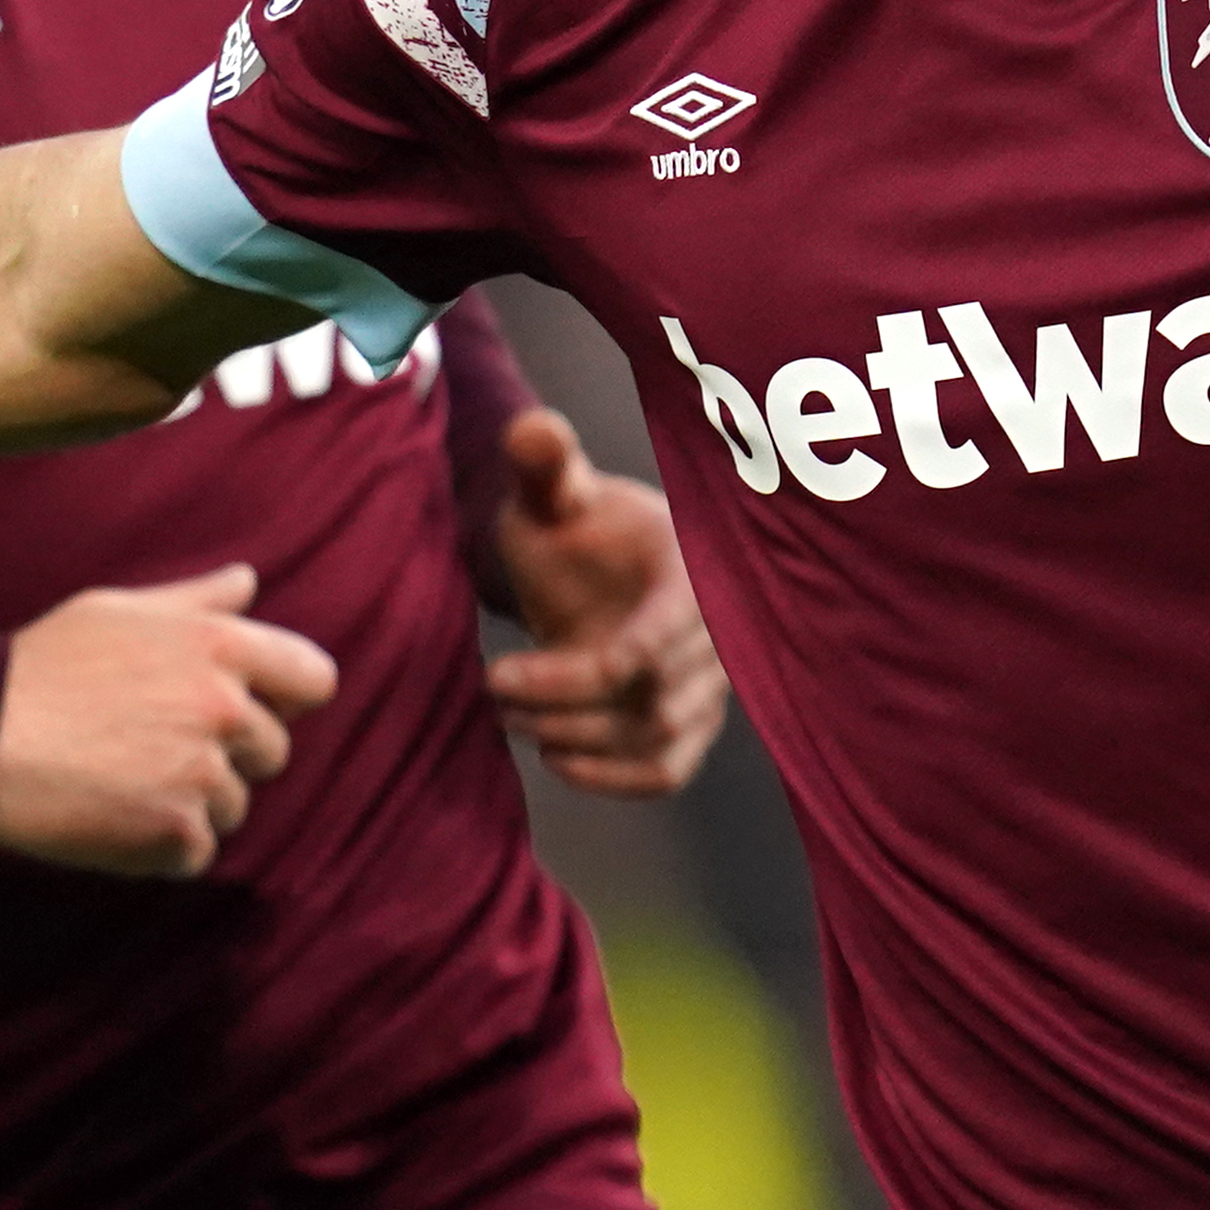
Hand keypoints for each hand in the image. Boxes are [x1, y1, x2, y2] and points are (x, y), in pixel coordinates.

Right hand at [0, 565, 343, 876]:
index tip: (246, 709)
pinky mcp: (173, 831)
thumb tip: (249, 582)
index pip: (315, 680)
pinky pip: (197, 852)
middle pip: (274, 752)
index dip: (285, 699)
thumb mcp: (120, 610)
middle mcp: (223, 709)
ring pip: (235, 806)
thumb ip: (196, 601)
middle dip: (228, 756)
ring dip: (191, 803)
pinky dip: (161, 847)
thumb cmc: (41, 664)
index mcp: (220, 647)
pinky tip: (112, 816)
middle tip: (153, 747)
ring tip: (122, 779)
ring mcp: (201, 773)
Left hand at [478, 408, 726, 797]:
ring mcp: (708, 687)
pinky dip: (614, 780)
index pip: (657, 641)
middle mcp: (716, 637)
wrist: (597, 569)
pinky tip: (555, 756)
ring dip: (576, 741)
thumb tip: (532, 429)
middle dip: (562, 704)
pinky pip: (668, 771)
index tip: (502, 672)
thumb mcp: (553, 495)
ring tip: (511, 720)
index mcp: (694, 574)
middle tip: (493, 688)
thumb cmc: (574, 528)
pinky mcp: (691, 727)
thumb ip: (546, 465)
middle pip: (651, 701)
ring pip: (655, 741)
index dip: (583, 670)